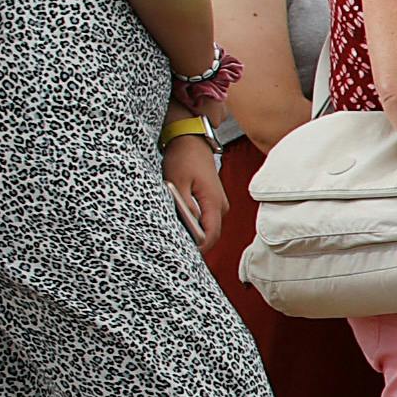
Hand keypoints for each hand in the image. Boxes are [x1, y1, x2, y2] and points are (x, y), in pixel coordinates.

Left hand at [163, 129, 223, 245]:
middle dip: (196, 241)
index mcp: (214, 202)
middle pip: (211, 234)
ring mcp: (219, 204)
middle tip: (175, 246)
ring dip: (195, 232)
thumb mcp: (178, 182)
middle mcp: (221, 206)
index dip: (199, 247)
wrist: (191, 142)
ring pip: (209, 227)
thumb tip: (191, 225)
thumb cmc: (183, 159)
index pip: (211, 234)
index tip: (183, 254)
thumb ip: (185, 205)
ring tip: (176, 233)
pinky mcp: (213, 201)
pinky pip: (206, 219)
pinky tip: (181, 221)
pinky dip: (196, 223)